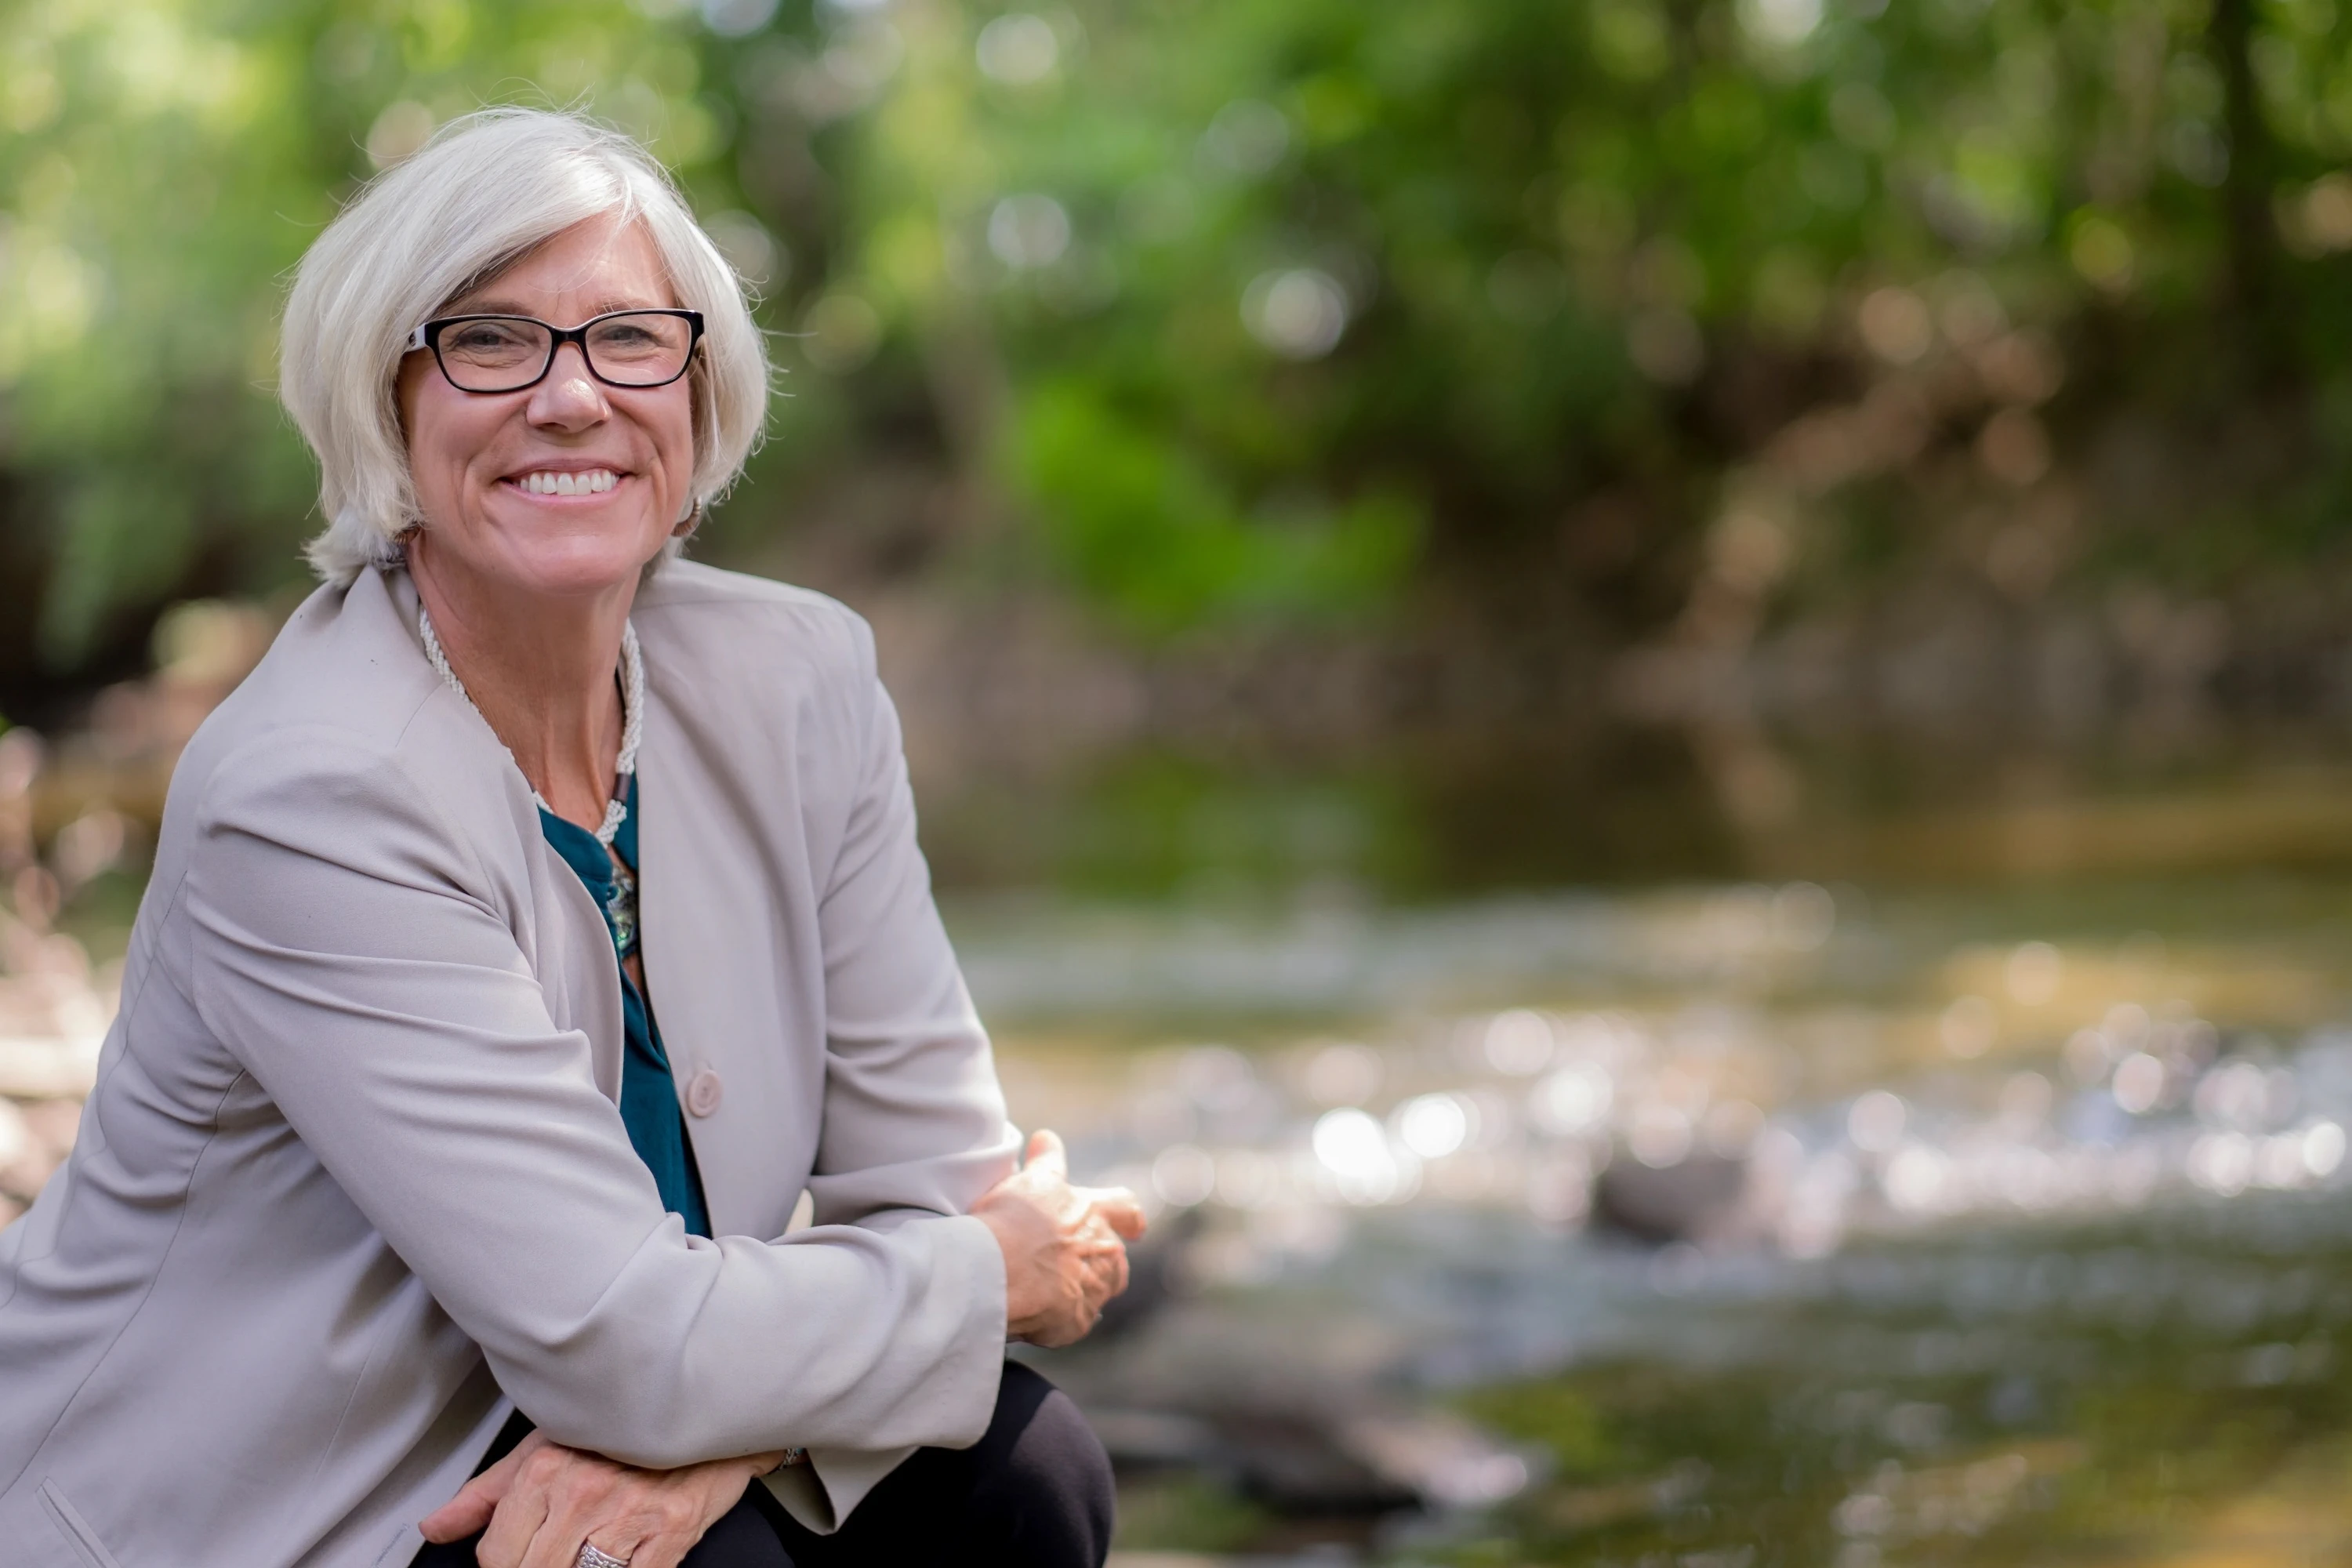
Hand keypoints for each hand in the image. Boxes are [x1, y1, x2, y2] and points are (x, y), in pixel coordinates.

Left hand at [419, 1429, 785, 1567]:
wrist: (707, 1403)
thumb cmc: (625, 1424)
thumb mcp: (546, 1444)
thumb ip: (487, 1493)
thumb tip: (436, 1527)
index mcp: (545, 1470)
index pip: (496, 1554)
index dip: (501, 1565)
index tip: (515, 1558)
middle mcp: (582, 1492)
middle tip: (554, 1554)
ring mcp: (628, 1514)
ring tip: (584, 1553)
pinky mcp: (671, 1531)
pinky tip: (617, 1562)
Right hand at [972, 1128, 1147, 1347]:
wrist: (997, 1273)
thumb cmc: (1012, 1221)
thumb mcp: (1029, 1182)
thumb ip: (1045, 1161)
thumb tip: (1047, 1137)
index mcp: (1094, 1213)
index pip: (1125, 1209)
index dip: (1129, 1217)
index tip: (1135, 1225)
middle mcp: (1104, 1250)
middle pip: (1115, 1257)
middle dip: (1100, 1259)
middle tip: (1068, 1263)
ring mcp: (1094, 1289)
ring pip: (1099, 1290)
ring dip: (1081, 1289)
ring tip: (1045, 1290)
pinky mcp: (1077, 1322)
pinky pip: (1073, 1321)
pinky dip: (1057, 1318)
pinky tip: (1032, 1312)